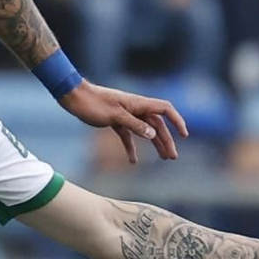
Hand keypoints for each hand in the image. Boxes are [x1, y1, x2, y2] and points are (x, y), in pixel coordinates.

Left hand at [63, 79, 187, 162]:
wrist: (74, 98)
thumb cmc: (93, 104)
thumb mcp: (115, 116)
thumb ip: (134, 125)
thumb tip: (153, 134)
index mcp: (138, 103)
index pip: (165, 109)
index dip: (177, 121)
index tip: (184, 135)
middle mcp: (135, 108)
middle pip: (157, 124)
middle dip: (166, 140)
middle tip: (172, 157)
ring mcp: (126, 115)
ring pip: (145, 130)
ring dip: (154, 144)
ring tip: (163, 159)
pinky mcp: (115, 121)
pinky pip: (128, 135)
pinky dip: (131, 147)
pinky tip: (133, 160)